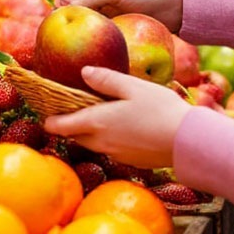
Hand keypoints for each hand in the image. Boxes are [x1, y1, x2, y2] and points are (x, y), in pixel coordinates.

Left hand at [45, 67, 192, 168]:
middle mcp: (100, 143)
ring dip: (89, 131)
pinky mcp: (129, 161)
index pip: (59, 126)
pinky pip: (109, 149)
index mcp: (96, 122)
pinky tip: (122, 127)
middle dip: (69, 123)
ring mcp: (115, 154)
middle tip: (71, 107)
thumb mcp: (133, 87)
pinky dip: (107, 139)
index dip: (49, 119)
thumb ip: (106, 80)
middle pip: (74, 135)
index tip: (45, 110)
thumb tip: (85, 72)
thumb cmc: (160, 110)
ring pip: (91, 143)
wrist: (188, 142)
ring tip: (98, 114)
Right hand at [54, 0, 182, 30]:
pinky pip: (97, 28)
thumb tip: (62, 4)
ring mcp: (106, 8)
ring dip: (80, 24)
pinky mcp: (114, 23)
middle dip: (68, 12)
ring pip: (85, 16)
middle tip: (64, 27)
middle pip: (74, 1)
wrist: (174, 8)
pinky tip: (88, 42)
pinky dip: (92, 33)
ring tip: (75, 37)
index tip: (60, 8)